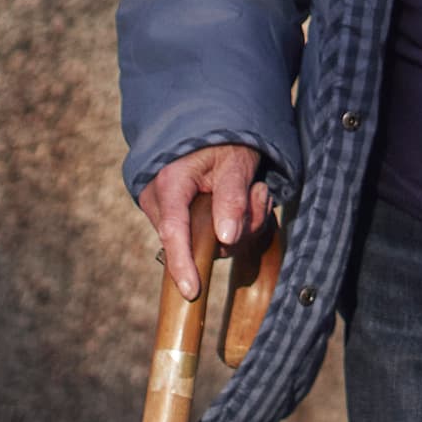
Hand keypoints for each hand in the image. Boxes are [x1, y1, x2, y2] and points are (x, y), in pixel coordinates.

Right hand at [140, 143, 270, 299]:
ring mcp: (165, 212)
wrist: (207, 130)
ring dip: (242, 223)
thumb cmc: (222, 141)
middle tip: (262, 195)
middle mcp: (159, 201)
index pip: (174, 231)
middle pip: (199, 241)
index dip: (182, 263)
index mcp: (170, 183)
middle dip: (240, 228)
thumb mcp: (235, 161)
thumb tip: (226, 239)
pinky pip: (208, 236)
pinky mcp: (178, 219)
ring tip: (255, 190)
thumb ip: (231, 197)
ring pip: (208, 241)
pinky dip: (234, 223)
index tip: (191, 291)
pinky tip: (246, 198)